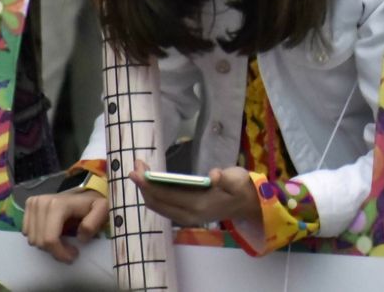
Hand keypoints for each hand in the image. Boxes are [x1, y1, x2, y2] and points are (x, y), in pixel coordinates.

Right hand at [22, 187, 107, 264]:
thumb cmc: (92, 205)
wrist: (83, 195)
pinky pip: (27, 233)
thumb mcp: (101, 210)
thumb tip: (80, 237)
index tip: (73, 255)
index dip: (60, 253)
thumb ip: (94, 222)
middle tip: (70, 249)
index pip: (50, 239)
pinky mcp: (28, 206)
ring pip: (32, 239)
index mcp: (57, 205)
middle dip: (55, 251)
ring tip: (63, 240)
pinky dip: (39, 237)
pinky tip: (52, 232)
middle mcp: (41, 202)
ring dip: (47, 245)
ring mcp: (33, 203)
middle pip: (39, 241)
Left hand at [129, 160, 260, 226]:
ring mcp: (185, 217)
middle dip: (143, 185)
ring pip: (157, 206)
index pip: (166, 195)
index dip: (149, 184)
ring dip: (146, 190)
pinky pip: (163, 206)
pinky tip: (151, 181)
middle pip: (156, 202)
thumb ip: (226, 178)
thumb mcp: (238, 179)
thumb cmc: (241, 188)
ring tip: (140, 171)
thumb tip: (214, 175)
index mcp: (199, 205)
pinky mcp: (185, 215)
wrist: (248, 205)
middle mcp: (188, 215)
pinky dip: (153, 194)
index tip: (137, 171)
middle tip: (135, 166)